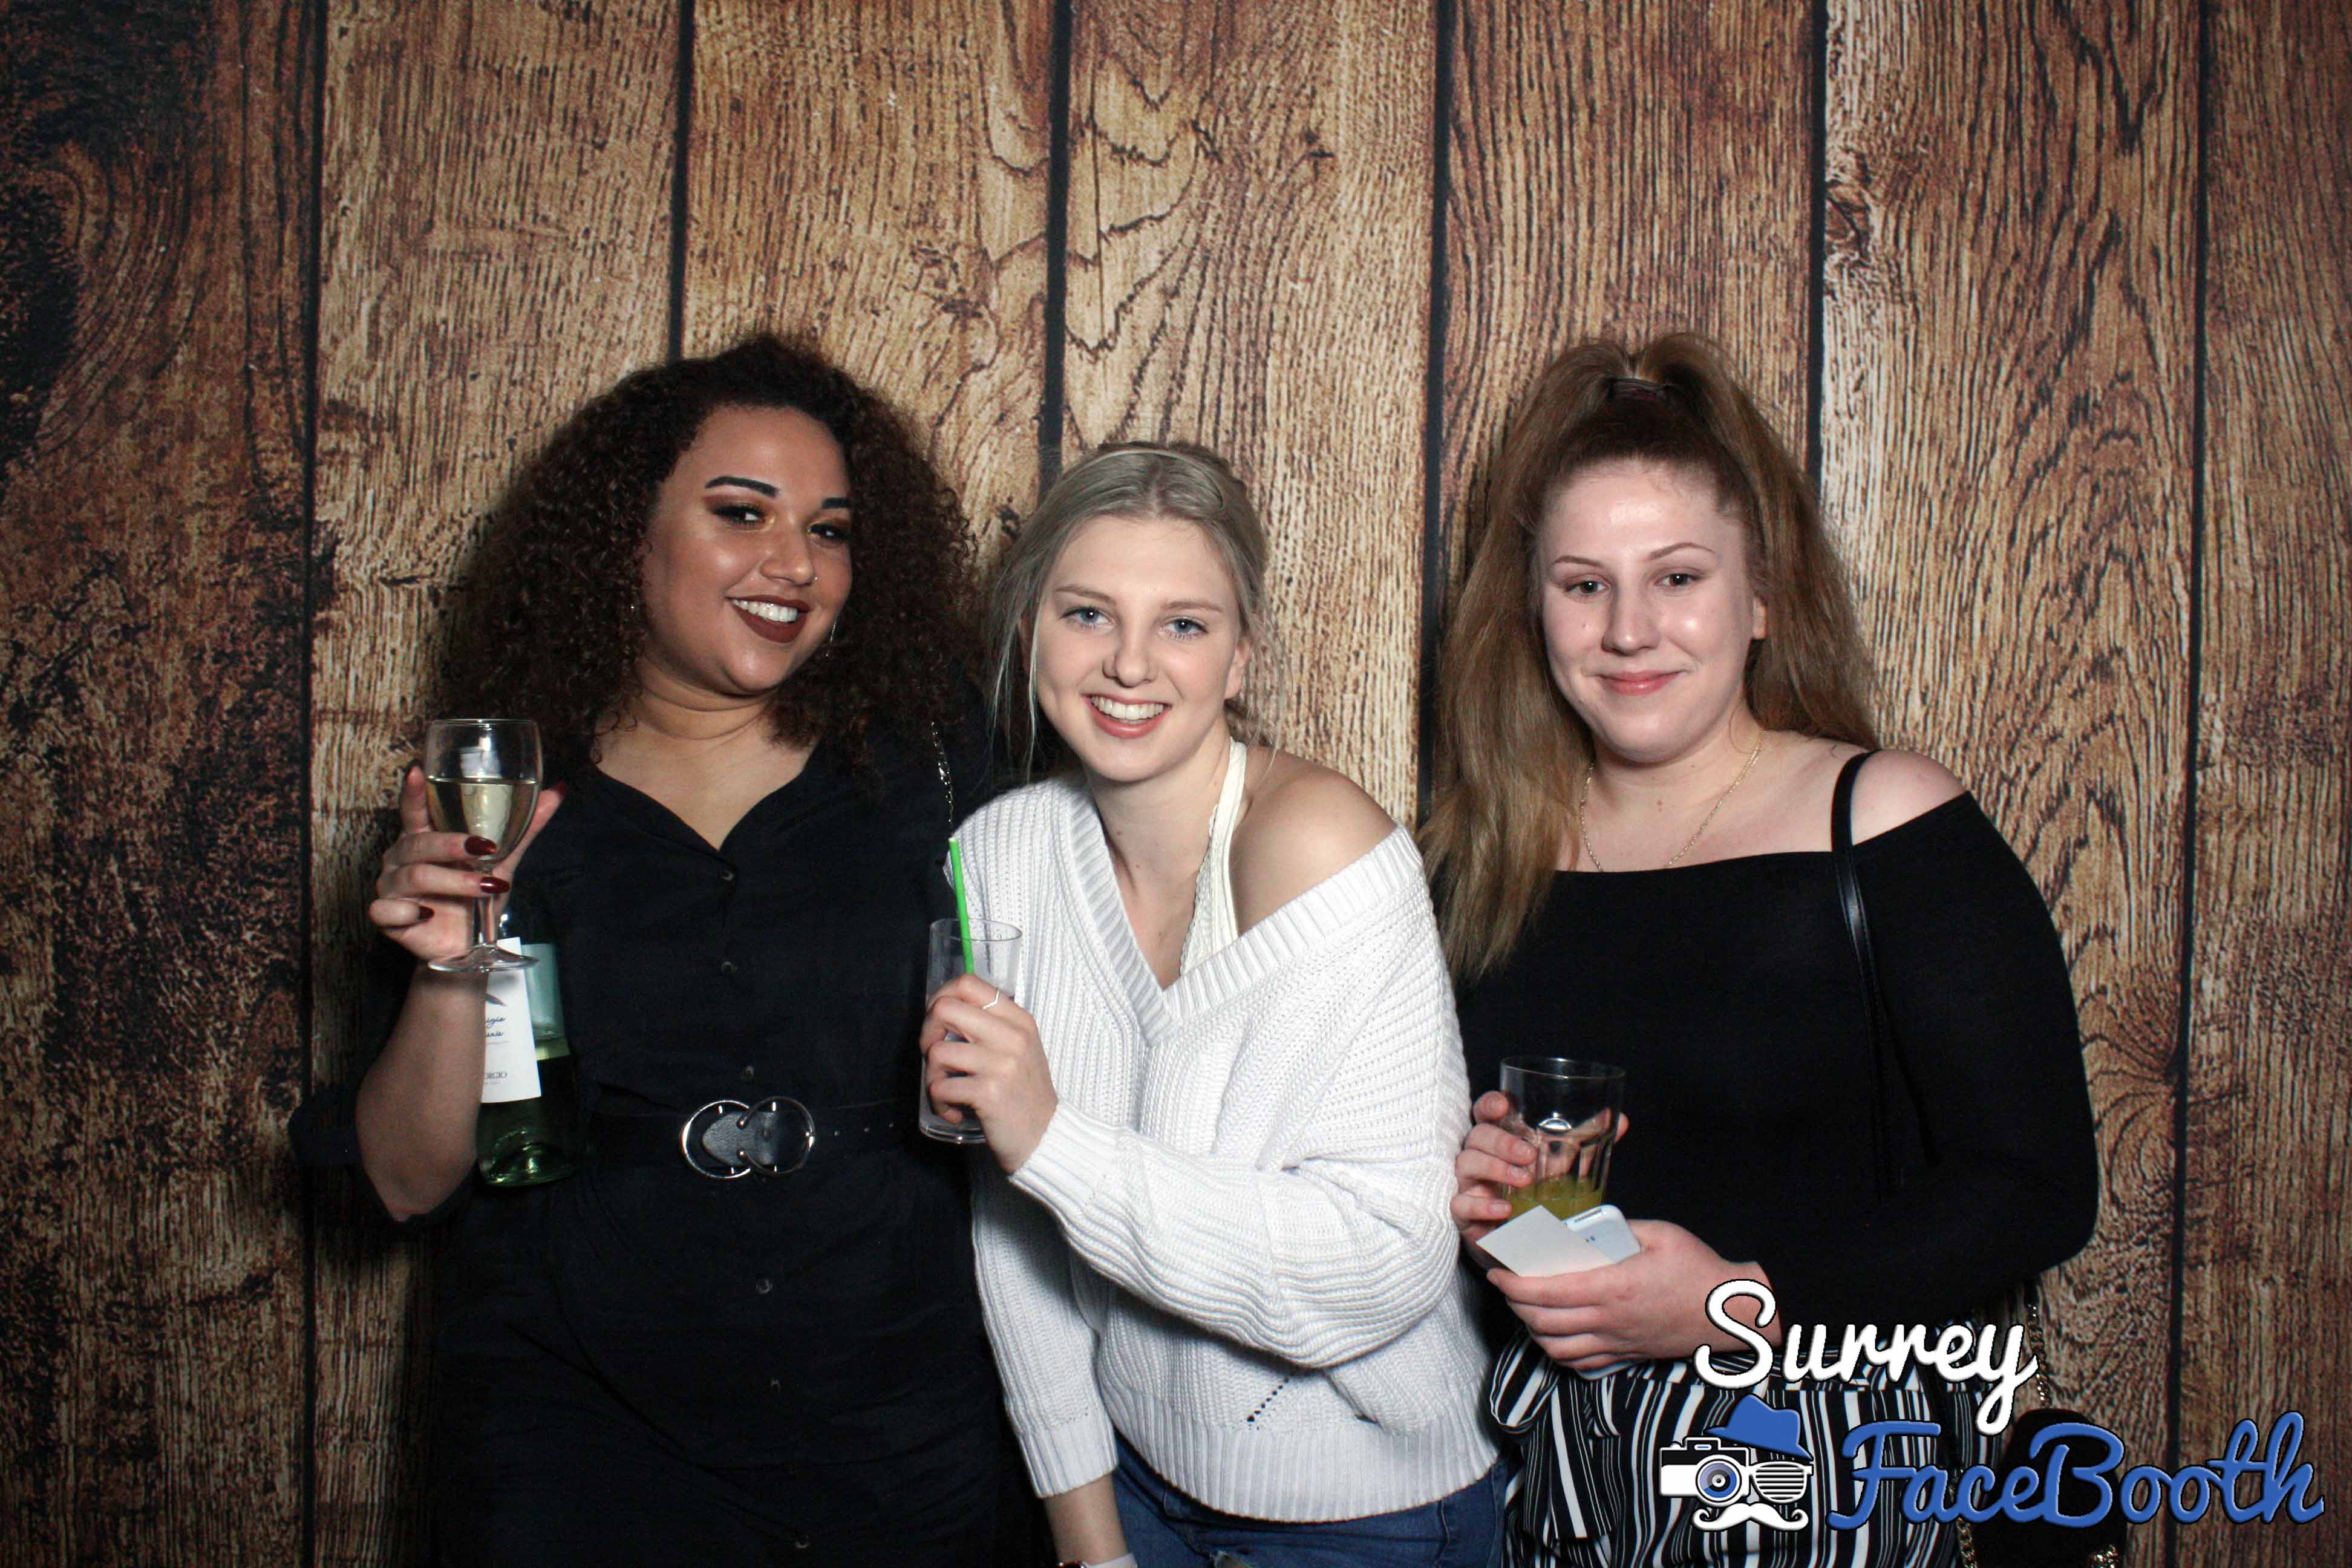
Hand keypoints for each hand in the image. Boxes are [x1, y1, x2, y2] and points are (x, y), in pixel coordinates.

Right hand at [367, 765, 563, 964]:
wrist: (469, 945)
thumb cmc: (477, 897)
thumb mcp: (503, 860)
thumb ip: (524, 828)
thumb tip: (557, 790)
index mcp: (423, 838)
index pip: (414, 810)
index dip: (414, 792)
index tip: (418, 771)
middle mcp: (401, 858)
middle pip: (419, 843)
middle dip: (452, 845)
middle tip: (486, 849)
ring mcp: (391, 887)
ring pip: (414, 876)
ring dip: (453, 881)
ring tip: (485, 887)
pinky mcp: (386, 917)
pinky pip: (385, 910)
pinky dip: (409, 911)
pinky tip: (428, 913)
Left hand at [920, 974, 1057, 1173]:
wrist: (1046, 1137)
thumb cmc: (1025, 1092)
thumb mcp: (1021, 1048)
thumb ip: (991, 1025)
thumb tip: (944, 1009)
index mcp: (1019, 1020)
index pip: (968, 984)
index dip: (941, 996)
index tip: (937, 1020)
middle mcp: (1012, 1036)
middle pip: (944, 1009)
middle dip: (927, 1033)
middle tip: (936, 1057)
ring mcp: (1001, 1064)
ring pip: (937, 1052)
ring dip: (933, 1076)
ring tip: (948, 1090)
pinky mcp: (988, 1093)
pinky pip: (940, 1086)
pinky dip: (939, 1101)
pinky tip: (953, 1110)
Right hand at [1450, 1091, 1631, 1244]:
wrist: (1524, 1241)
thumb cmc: (1538, 1192)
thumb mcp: (1563, 1165)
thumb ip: (1586, 1141)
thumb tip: (1620, 1120)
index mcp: (1499, 1138)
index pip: (1484, 1112)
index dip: (1490, 1104)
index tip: (1504, 1105)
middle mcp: (1480, 1156)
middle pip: (1476, 1136)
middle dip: (1501, 1142)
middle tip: (1528, 1154)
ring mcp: (1469, 1184)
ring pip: (1467, 1164)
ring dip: (1494, 1169)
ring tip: (1524, 1180)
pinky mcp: (1465, 1213)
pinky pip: (1461, 1203)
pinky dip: (1482, 1204)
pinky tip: (1504, 1209)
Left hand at [1486, 1219, 1780, 1371]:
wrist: (1732, 1312)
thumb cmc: (1698, 1269)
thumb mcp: (1660, 1234)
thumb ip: (1620, 1228)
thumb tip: (1585, 1225)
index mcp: (1612, 1287)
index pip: (1544, 1292)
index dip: (1511, 1284)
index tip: (1497, 1270)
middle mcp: (1608, 1321)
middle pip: (1541, 1321)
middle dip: (1513, 1304)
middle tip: (1506, 1284)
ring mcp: (1616, 1343)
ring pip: (1554, 1347)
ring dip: (1531, 1329)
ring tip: (1525, 1307)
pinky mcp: (1625, 1356)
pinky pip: (1579, 1363)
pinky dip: (1557, 1351)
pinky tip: (1554, 1334)